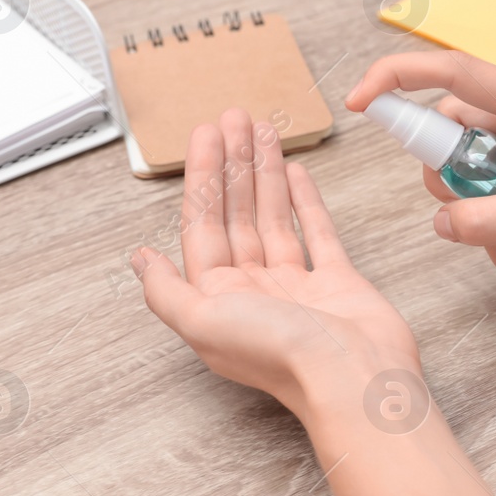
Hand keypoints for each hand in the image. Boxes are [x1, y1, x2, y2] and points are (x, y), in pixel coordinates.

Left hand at [134, 109, 420, 421]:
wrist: (355, 378)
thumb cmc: (283, 357)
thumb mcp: (204, 322)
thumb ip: (167, 290)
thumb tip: (140, 259)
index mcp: (218, 298)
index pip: (203, 223)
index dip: (203, 175)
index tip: (205, 134)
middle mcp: (254, 289)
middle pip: (236, 213)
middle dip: (233, 163)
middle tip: (234, 117)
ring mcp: (297, 284)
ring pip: (273, 215)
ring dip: (265, 172)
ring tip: (263, 129)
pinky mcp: (337, 281)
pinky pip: (316, 232)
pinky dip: (304, 201)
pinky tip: (295, 173)